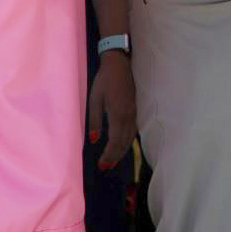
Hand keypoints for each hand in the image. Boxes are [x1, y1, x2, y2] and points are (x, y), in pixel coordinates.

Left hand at [86, 50, 135, 170]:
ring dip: (121, 152)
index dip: (109, 155)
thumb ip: (95, 120)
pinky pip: (134, 132)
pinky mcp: (137, 110)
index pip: (115, 141)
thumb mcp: (95, 99)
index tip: (101, 165)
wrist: (120, 64)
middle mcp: (129, 117)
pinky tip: (122, 146)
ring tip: (113, 161)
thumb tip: (93, 140)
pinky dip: (127, 142)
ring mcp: (135, 114)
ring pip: (130, 139)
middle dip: (114, 157)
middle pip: (124, 143)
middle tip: (105, 167)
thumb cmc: (104, 80)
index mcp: (118, 114)